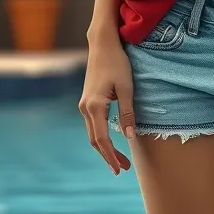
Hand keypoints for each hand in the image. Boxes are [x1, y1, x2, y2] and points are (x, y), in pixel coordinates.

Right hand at [78, 29, 135, 175]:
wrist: (103, 44)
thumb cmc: (118, 63)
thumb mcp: (127, 88)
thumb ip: (127, 112)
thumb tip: (128, 137)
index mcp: (95, 106)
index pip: (102, 140)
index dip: (111, 156)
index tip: (120, 169)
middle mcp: (85, 108)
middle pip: (95, 140)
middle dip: (108, 156)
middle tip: (123, 169)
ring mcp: (84, 104)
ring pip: (93, 134)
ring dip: (105, 148)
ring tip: (120, 159)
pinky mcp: (87, 100)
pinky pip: (93, 125)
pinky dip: (101, 136)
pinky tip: (112, 141)